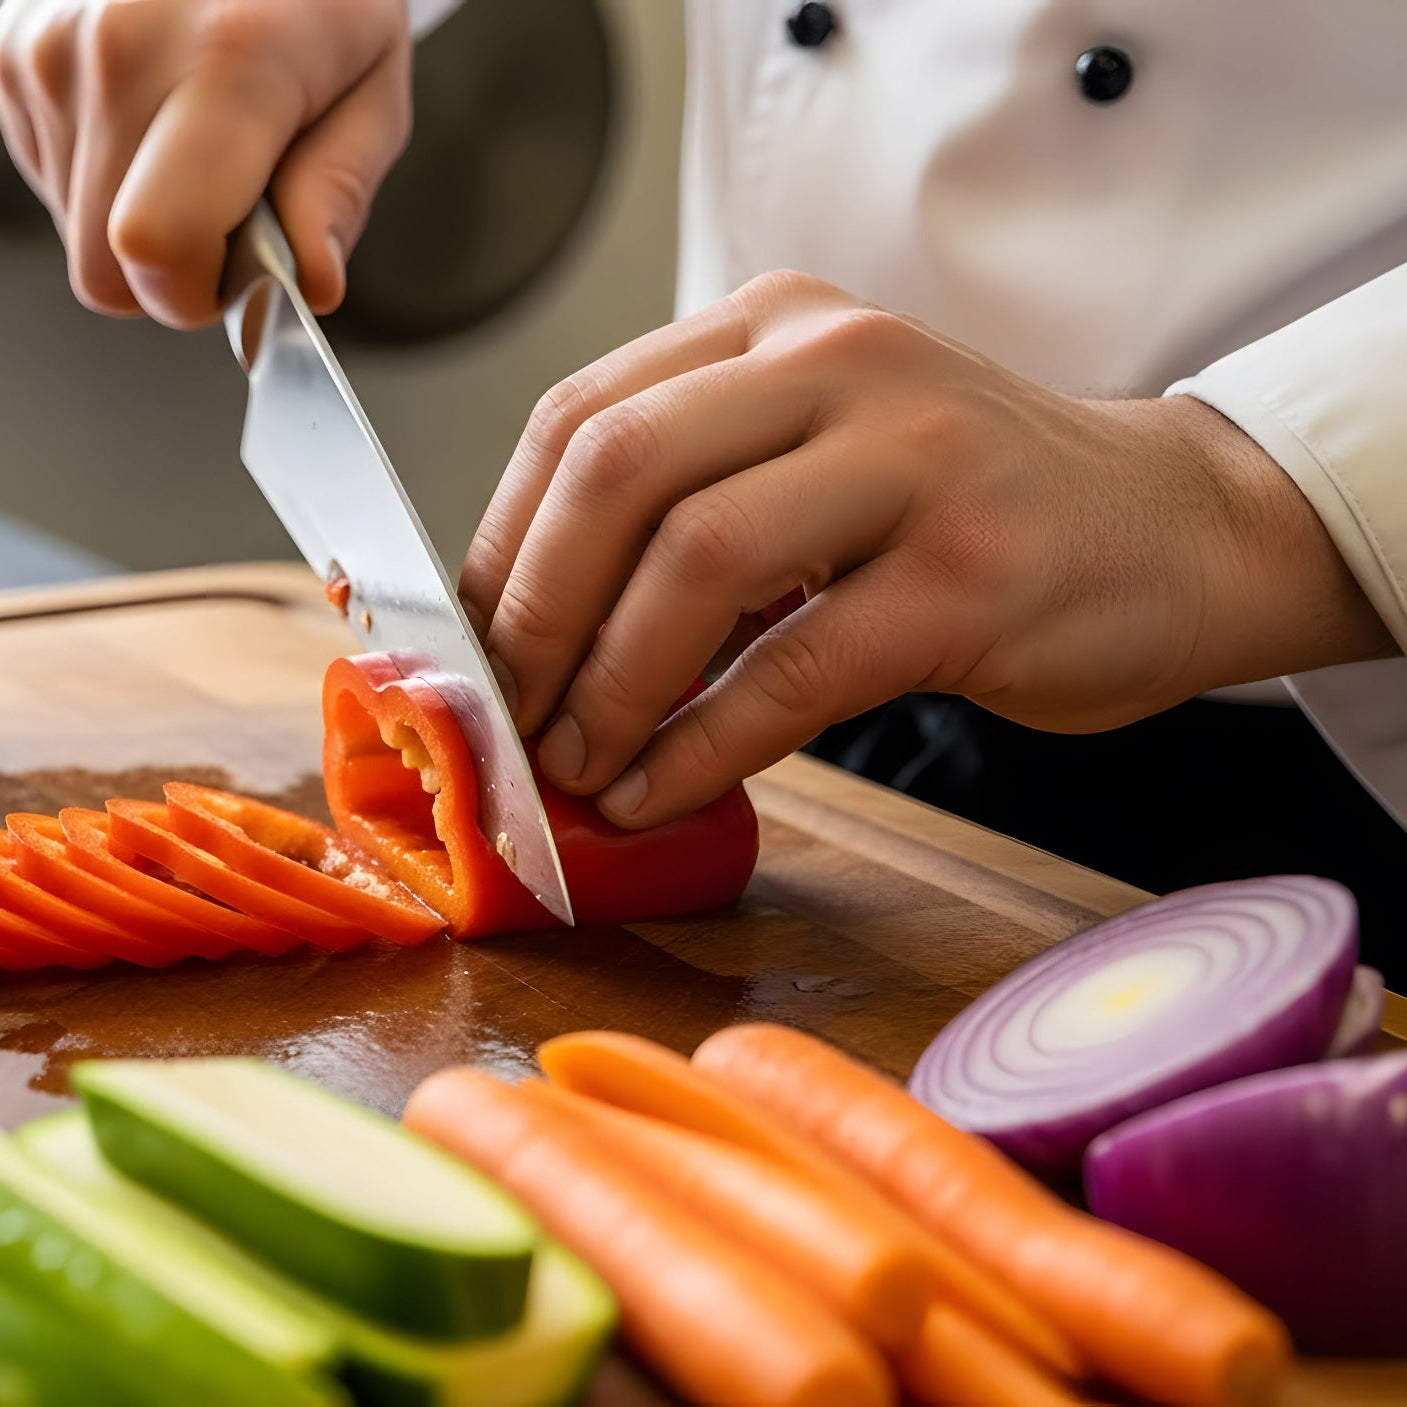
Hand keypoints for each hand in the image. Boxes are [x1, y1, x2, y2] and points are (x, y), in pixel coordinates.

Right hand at [0, 0, 409, 324]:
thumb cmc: (319, 3)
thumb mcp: (372, 95)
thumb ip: (337, 194)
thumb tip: (311, 282)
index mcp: (227, 61)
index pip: (159, 246)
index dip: (201, 294)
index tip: (244, 274)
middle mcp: (118, 47)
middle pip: (108, 265)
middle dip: (177, 271)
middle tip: (232, 211)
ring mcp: (48, 44)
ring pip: (79, 233)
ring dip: (143, 220)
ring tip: (195, 145)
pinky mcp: (8, 49)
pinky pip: (51, 182)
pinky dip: (106, 178)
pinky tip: (150, 121)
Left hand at [461, 272, 1392, 827]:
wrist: (1176, 526)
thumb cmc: (979, 507)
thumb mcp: (827, 459)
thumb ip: (703, 507)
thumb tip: (549, 634)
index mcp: (780, 325)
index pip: (584, 417)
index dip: (501, 544)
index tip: (472, 645)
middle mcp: (840, 360)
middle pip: (618, 471)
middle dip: (535, 615)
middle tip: (510, 714)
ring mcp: (914, 459)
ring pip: (697, 561)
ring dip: (610, 686)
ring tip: (576, 765)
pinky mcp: (970, 572)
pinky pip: (792, 668)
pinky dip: (702, 745)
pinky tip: (658, 791)